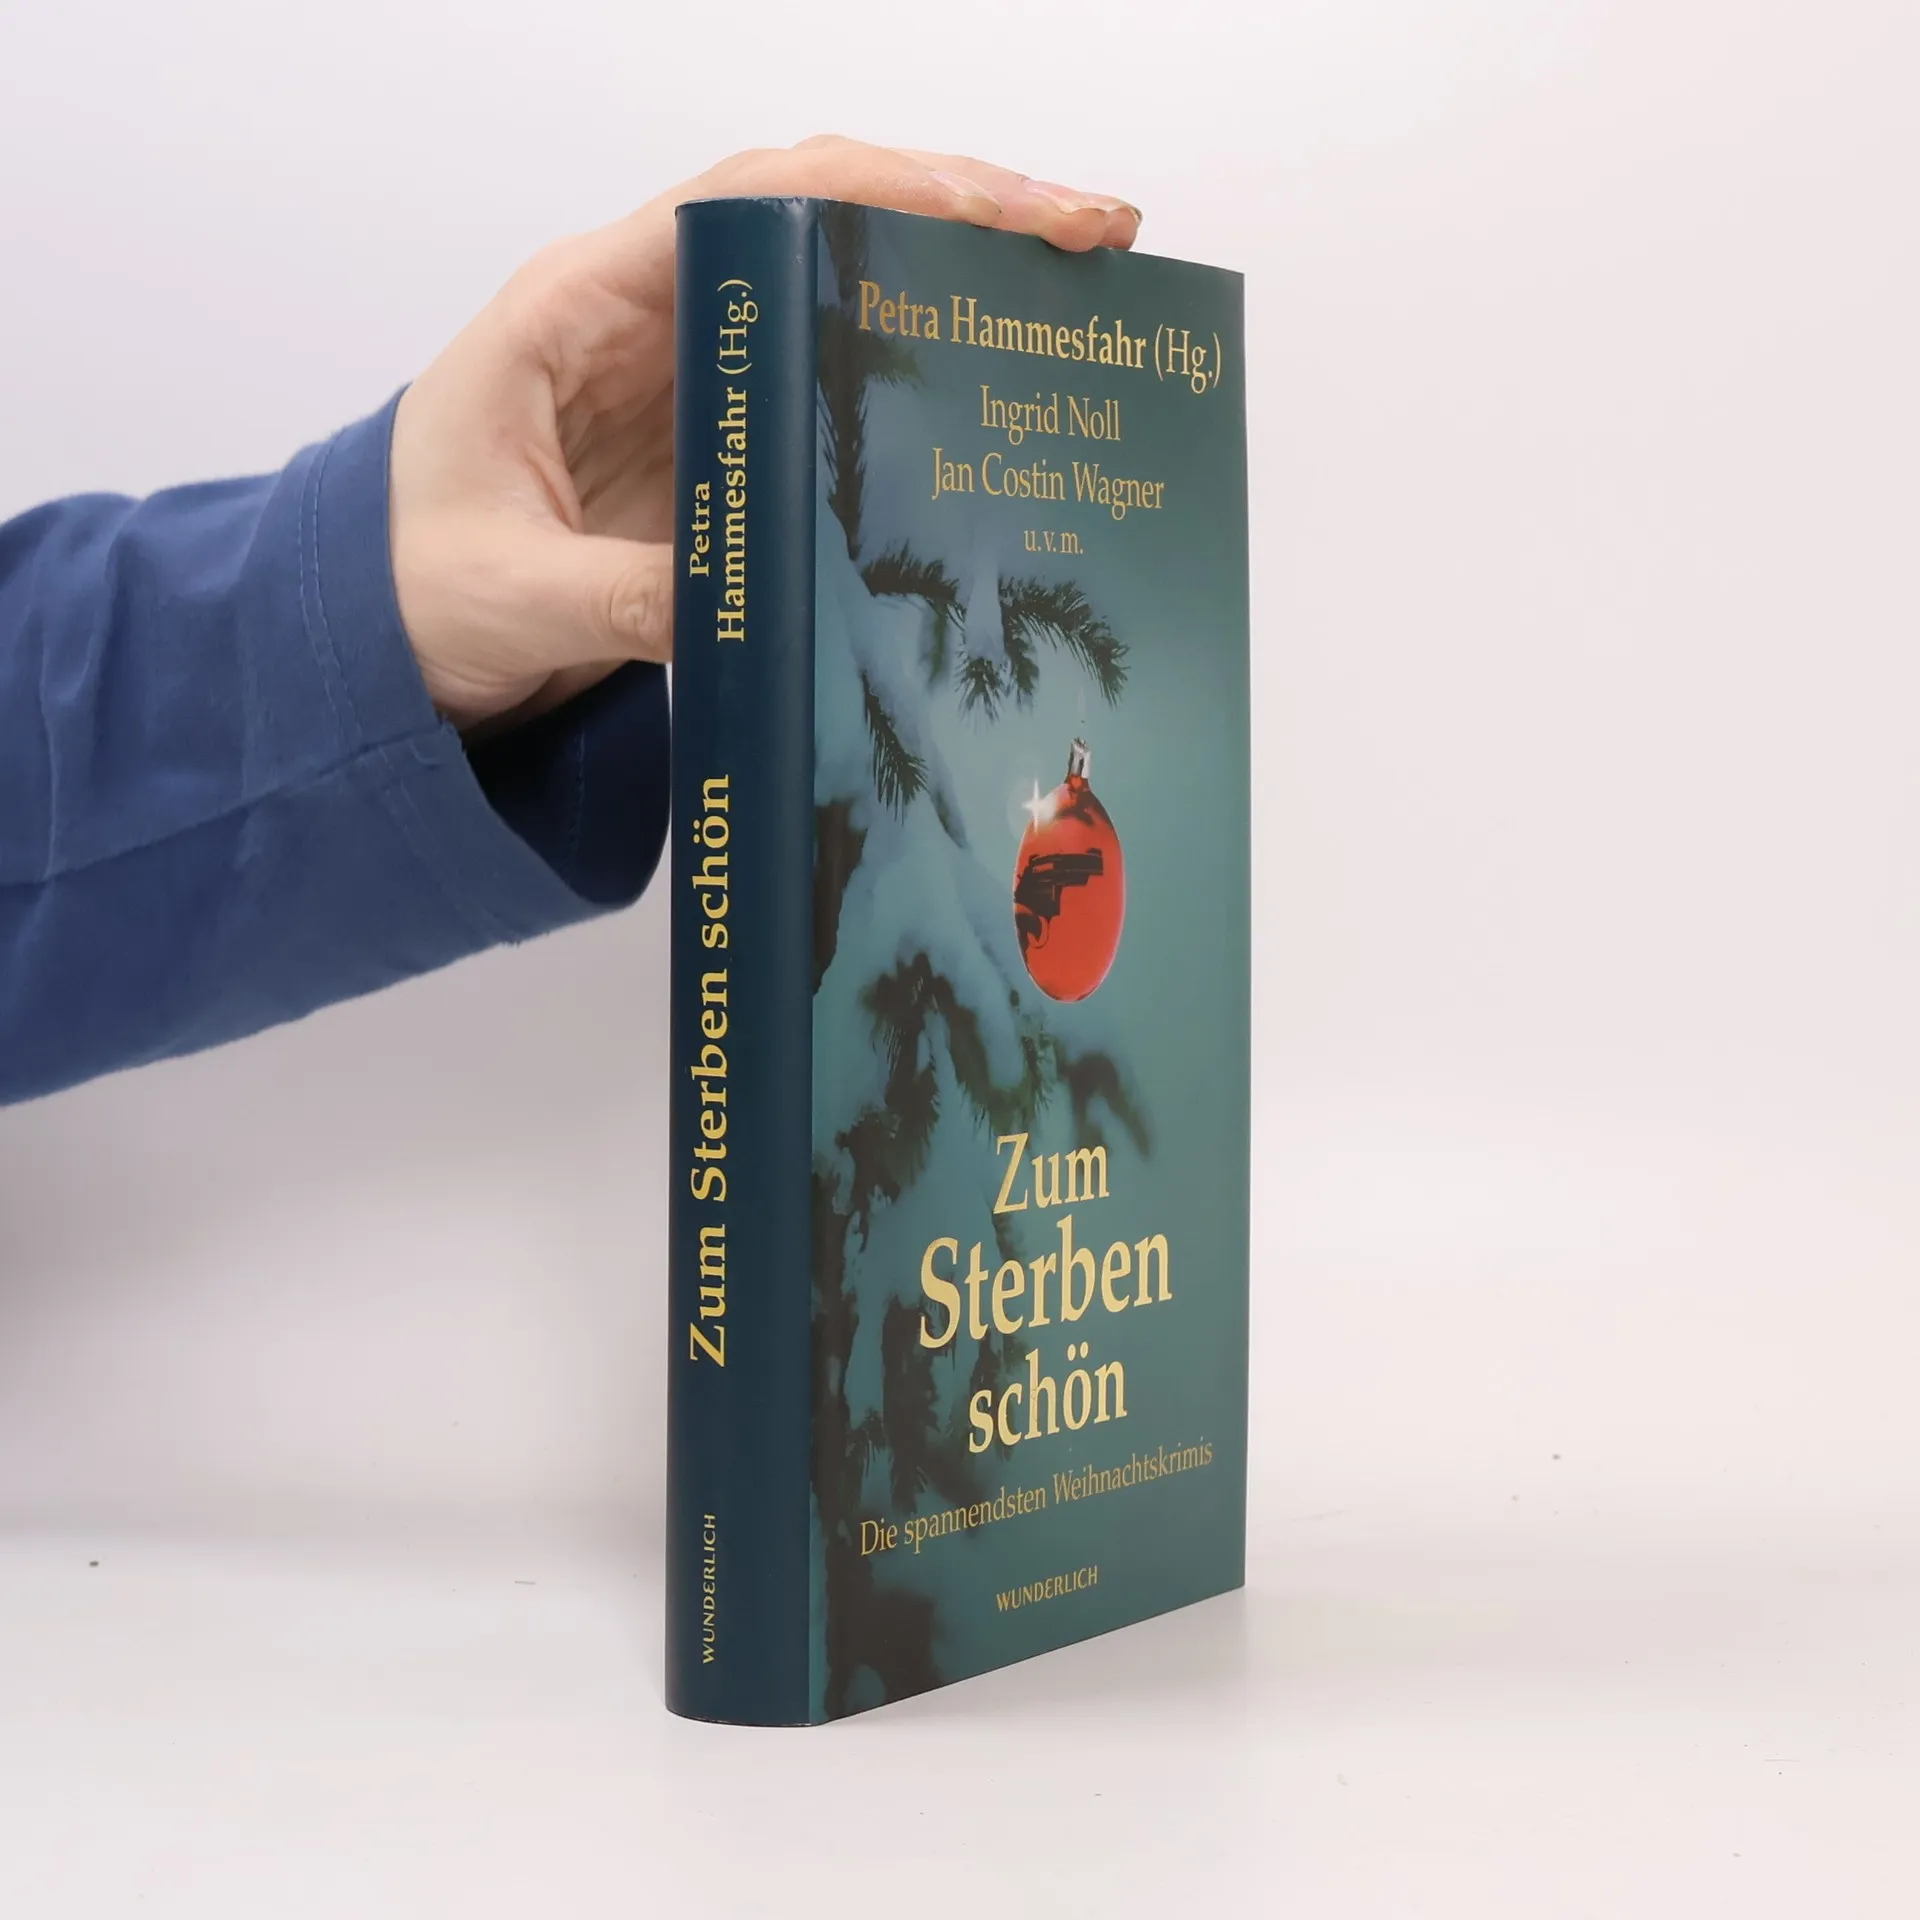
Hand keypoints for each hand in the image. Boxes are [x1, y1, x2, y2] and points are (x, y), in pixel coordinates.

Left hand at [388, 137, 1141, 733]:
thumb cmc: (400, 585)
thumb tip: (752, 605)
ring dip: (951, 289)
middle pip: (818, 222)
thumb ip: (619, 599)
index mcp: (581, 305)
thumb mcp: (506, 597)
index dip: (884, 190)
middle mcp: (644, 316)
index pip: (751, 202)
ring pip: (833, 295)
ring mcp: (686, 376)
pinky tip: (984, 400)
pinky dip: (907, 380)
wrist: (371, 633)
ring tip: (1075, 303)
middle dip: (959, 215)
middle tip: (1092, 238)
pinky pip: (822, 391)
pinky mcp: (712, 444)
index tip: (999, 210)